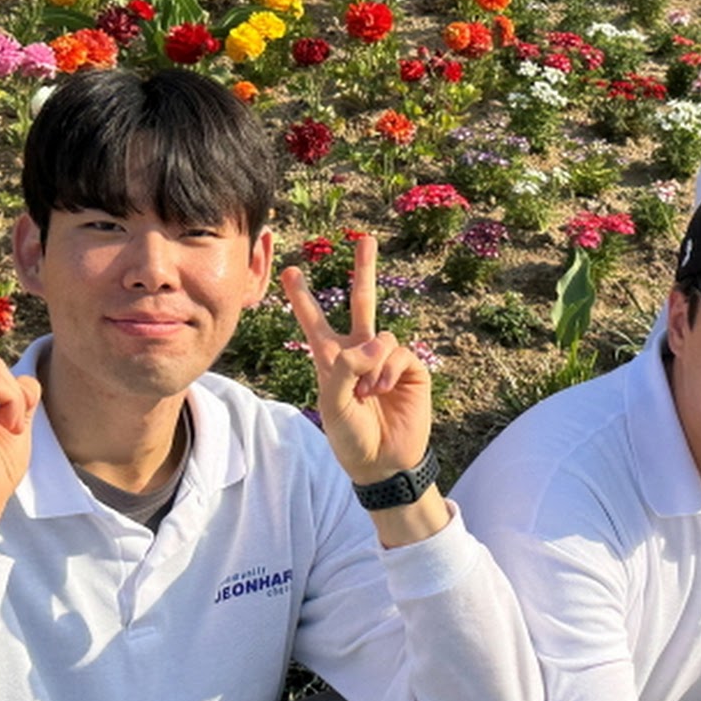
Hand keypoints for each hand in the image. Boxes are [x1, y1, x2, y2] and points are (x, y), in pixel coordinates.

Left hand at [281, 235, 447, 545]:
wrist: (385, 462)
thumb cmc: (351, 437)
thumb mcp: (333, 405)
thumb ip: (345, 369)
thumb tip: (374, 343)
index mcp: (332, 359)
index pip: (315, 321)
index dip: (303, 297)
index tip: (290, 270)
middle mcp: (360, 352)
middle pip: (362, 302)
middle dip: (364, 270)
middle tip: (366, 238)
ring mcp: (387, 359)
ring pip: (380, 335)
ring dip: (371, 364)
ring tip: (368, 392)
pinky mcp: (410, 368)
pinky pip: (398, 353)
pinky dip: (388, 371)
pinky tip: (383, 391)